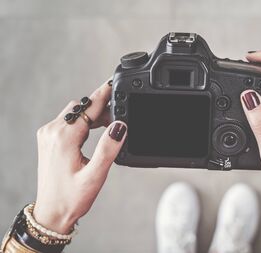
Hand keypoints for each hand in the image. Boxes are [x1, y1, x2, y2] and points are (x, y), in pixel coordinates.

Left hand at [33, 80, 127, 233]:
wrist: (52, 212)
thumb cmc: (71, 198)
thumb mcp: (95, 175)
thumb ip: (109, 148)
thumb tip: (120, 126)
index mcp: (64, 138)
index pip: (87, 109)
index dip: (103, 95)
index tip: (113, 82)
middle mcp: (52, 132)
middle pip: (80, 108)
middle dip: (100, 107)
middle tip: (119, 114)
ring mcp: (48, 135)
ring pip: (74, 114)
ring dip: (92, 115)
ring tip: (110, 125)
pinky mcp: (49, 140)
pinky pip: (68, 122)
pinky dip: (83, 123)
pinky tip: (94, 132)